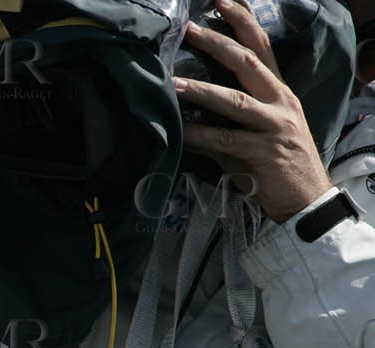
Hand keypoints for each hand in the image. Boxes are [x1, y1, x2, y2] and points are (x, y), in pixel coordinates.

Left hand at [177, 0, 332, 221]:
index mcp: (280, 92)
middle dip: (218, 43)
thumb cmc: (277, 163)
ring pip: (234, 101)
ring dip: (200, 89)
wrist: (306, 198)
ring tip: (172, 80)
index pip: (262, 48)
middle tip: (189, 28)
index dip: (242, 22)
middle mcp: (280, 102)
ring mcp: (273, 127)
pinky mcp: (261, 153)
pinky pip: (223, 141)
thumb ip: (234, 112)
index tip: (222, 2)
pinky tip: (177, 131)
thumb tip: (193, 99)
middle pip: (249, 63)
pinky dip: (197, 135)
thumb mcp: (262, 128)